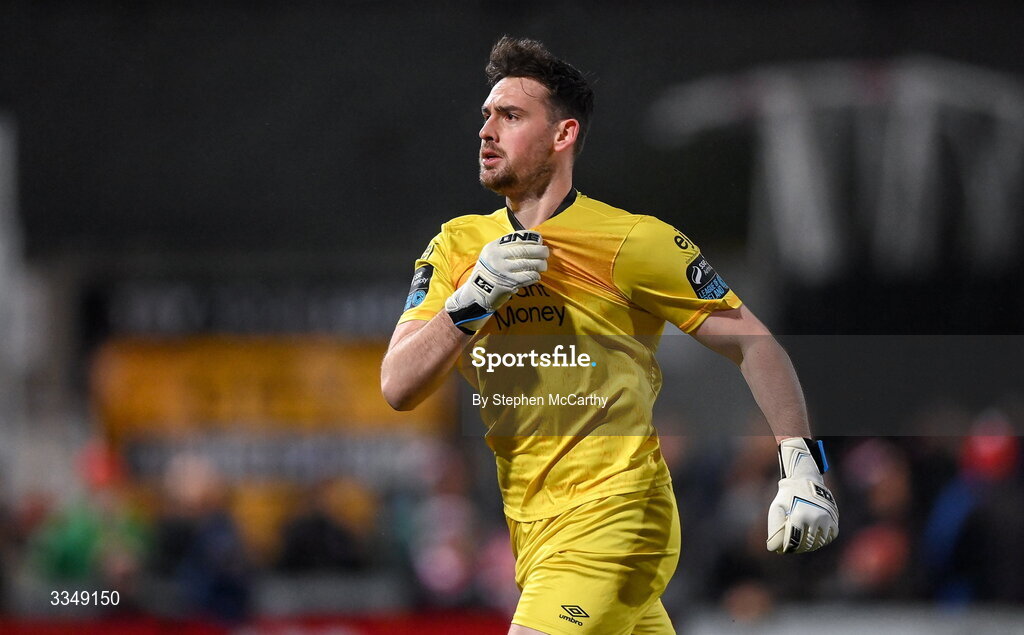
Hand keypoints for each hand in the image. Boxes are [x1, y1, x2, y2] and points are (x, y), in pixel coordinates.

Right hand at [445, 230, 548, 332]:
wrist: (477, 294)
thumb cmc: (490, 273)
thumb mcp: (493, 255)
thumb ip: (508, 247)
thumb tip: (533, 242)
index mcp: (494, 247)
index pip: (517, 237)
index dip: (531, 238)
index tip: (539, 240)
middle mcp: (497, 257)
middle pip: (524, 250)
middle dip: (539, 250)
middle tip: (546, 252)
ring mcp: (502, 270)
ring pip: (528, 264)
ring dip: (540, 264)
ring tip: (543, 265)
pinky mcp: (508, 283)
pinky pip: (527, 277)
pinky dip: (535, 276)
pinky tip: (536, 276)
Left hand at [766, 437, 838, 553]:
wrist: (806, 480)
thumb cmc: (788, 496)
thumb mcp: (776, 508)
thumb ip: (774, 528)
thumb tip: (773, 548)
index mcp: (799, 516)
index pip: (793, 543)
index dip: (787, 548)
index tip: (783, 549)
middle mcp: (815, 518)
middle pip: (806, 545)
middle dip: (797, 548)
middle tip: (792, 546)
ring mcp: (827, 519)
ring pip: (819, 543)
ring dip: (810, 545)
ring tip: (801, 541)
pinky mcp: (834, 520)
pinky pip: (829, 538)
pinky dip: (822, 540)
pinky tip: (813, 535)